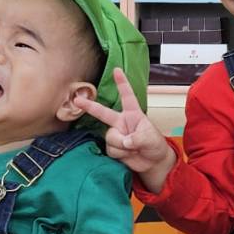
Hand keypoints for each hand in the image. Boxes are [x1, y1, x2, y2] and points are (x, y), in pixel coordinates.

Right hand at [81, 68, 176, 191]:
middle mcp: (121, 122)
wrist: (152, 163)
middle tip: (78, 100)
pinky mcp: (113, 148)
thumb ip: (137, 138)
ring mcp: (116, 135)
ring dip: (122, 145)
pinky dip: (120, 154)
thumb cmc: (155, 145)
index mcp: (133, 114)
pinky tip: (128, 154)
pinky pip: (111, 149)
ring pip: (110, 137)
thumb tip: (125, 142)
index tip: (117, 70)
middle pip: (102, 113)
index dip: (122, 83)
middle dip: (89, 106)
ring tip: (133, 149)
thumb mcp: (151, 138)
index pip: (127, 96)